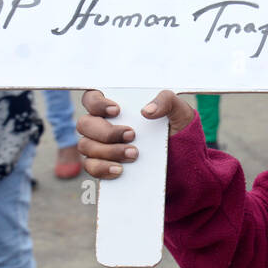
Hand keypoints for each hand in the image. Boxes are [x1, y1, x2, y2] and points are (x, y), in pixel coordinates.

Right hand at [77, 88, 196, 177]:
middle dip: (106, 132)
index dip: (97, 103)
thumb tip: (147, 110)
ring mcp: (100, 145)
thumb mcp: (178, 110)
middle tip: (131, 135)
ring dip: (108, 151)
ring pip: (86, 146)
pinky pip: (91, 167)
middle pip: (84, 124)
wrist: (182, 157)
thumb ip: (166, 101)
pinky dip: (103, 168)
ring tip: (133, 154)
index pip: (92, 98)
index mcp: (115, 105)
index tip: (117, 110)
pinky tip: (119, 170)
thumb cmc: (175, 126)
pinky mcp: (103, 164)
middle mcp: (103, 123)